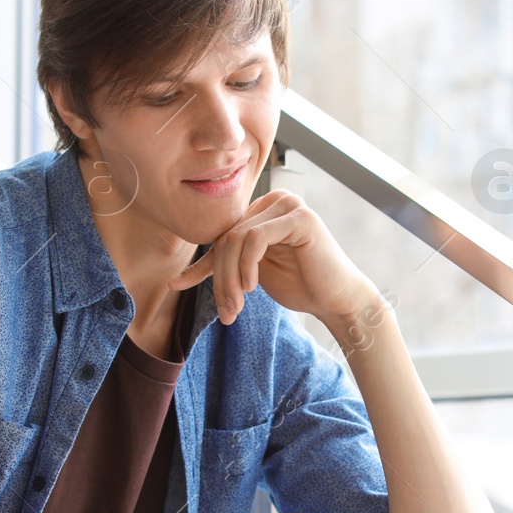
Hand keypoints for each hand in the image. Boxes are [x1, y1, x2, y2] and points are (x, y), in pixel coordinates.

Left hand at [167, 189, 376, 324]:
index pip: (222, 234)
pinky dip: (246, 265)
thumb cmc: (299, 286)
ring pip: (237, 237)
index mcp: (263, 209)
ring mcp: (289, 205)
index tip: (179, 285)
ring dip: (229, 278)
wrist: (337, 300)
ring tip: (236, 307)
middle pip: (227, 235)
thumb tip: (175, 278)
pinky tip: (251, 287)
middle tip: (225, 312)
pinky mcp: (300, 218)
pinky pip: (256, 237)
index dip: (203, 263)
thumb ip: (223, 266)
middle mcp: (275, 199)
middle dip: (219, 277)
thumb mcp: (250, 275)